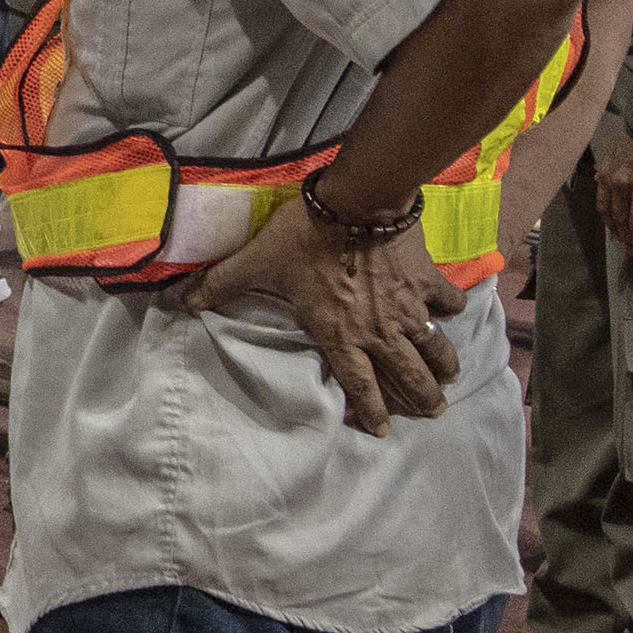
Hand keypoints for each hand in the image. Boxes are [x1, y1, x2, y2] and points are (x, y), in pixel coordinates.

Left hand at [192, 191, 458, 436]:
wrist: (355, 202)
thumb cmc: (304, 237)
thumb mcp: (257, 262)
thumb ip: (221, 284)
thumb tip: (181, 301)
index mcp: (340, 335)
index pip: (360, 386)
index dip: (373, 411)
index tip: (383, 430)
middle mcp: (380, 331)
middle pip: (410, 376)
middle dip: (423, 399)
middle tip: (433, 412)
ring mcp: (409, 309)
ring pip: (436, 349)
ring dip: (444, 366)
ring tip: (449, 379)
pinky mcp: (429, 281)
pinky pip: (449, 303)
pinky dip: (452, 310)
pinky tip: (451, 312)